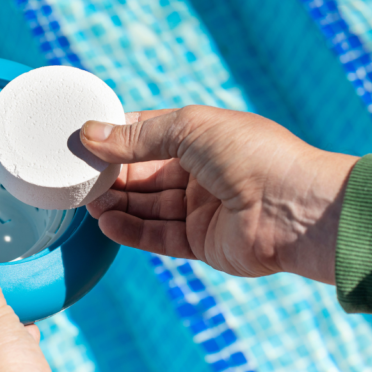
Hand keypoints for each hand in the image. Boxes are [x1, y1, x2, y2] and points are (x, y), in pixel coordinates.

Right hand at [81, 107, 357, 283]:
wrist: (297, 210)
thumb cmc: (253, 156)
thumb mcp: (190, 129)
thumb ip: (138, 136)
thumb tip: (89, 133)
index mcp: (204, 137)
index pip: (149, 133)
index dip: (117, 137)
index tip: (81, 140)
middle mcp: (202, 172)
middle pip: (144, 173)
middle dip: (110, 174)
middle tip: (75, 176)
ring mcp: (201, 208)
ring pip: (147, 205)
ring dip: (116, 202)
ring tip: (86, 202)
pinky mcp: (201, 242)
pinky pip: (158, 236)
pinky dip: (131, 230)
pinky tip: (106, 222)